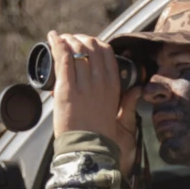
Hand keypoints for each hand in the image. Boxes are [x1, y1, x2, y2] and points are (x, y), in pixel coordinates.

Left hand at [48, 31, 141, 176]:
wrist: (88, 150)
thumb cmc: (103, 136)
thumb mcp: (123, 117)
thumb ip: (129, 102)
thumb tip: (136, 90)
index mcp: (114, 86)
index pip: (107, 53)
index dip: (96, 43)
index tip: (87, 42)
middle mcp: (101, 82)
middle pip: (92, 47)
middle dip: (80, 38)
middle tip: (71, 39)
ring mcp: (84, 85)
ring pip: (77, 50)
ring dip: (67, 40)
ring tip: (61, 38)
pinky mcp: (67, 90)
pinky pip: (63, 60)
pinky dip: (57, 45)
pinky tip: (53, 37)